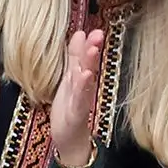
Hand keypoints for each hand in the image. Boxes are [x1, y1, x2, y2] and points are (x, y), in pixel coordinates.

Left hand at [50, 29, 103, 163]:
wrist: (70, 139)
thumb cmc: (70, 108)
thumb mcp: (70, 79)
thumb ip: (75, 58)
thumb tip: (80, 34)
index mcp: (80, 78)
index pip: (85, 57)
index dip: (88, 43)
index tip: (93, 28)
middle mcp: (83, 87)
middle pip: (89, 65)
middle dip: (93, 49)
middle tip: (98, 33)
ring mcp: (81, 99)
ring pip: (85, 79)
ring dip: (89, 64)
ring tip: (92, 49)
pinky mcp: (77, 113)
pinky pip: (80, 98)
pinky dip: (83, 87)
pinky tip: (85, 75)